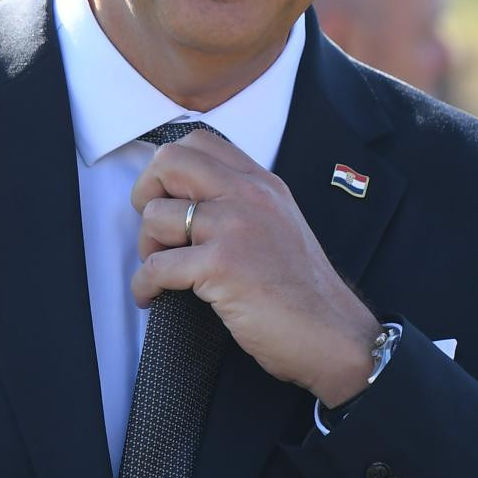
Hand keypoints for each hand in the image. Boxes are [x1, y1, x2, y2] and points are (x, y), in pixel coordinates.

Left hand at [130, 130, 381, 407]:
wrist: (334, 335)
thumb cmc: (303, 292)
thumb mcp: (279, 225)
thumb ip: (242, 204)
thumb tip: (186, 200)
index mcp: (262, 183)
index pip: (199, 142)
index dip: (169, 168)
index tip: (166, 198)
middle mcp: (249, 195)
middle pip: (169, 162)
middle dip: (145, 193)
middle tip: (154, 229)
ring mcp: (235, 227)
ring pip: (156, 216)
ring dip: (146, 247)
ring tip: (161, 270)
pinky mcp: (222, 265)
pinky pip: (156, 266)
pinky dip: (144, 286)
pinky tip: (153, 296)